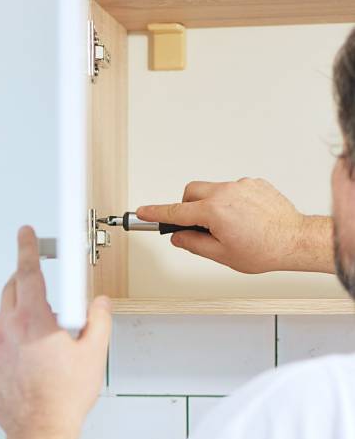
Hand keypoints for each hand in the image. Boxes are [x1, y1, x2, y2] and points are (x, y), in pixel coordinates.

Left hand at [0, 226, 111, 438]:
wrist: (40, 431)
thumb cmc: (64, 399)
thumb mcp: (93, 355)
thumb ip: (98, 321)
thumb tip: (99, 304)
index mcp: (34, 320)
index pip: (29, 271)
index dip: (27, 247)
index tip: (25, 234)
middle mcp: (7, 328)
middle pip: (12, 289)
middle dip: (27, 283)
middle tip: (43, 294)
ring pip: (1, 315)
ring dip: (17, 317)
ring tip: (37, 338)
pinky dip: (0, 339)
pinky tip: (17, 353)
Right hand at [136, 177, 316, 273]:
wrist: (295, 240)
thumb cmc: (265, 249)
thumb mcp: (222, 255)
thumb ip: (194, 244)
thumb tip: (179, 237)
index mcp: (214, 211)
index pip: (176, 211)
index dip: (156, 213)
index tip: (143, 212)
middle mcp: (226, 192)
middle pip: (191, 192)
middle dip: (187, 207)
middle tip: (195, 226)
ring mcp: (242, 185)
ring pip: (213, 190)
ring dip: (211, 205)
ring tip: (229, 226)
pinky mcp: (255, 184)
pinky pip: (233, 189)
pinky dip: (230, 202)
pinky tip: (244, 219)